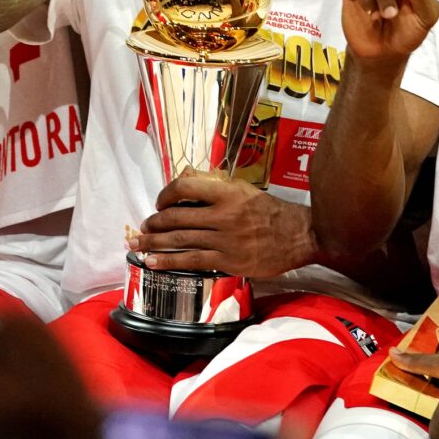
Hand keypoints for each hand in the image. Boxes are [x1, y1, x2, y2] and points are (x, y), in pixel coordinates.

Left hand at [130, 172, 318, 278]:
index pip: (185, 187)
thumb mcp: (243, 189)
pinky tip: (153, 262)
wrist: (299, 236)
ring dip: (154, 242)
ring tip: (139, 243)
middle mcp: (224, 215)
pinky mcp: (229, 261)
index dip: (165, 194)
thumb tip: (183, 176)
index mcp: (227, 192)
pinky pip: (192, 261)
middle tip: (143, 226)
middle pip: (177, 217)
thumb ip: (213, 183)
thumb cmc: (270, 211)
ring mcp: (226, 240)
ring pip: (181, 240)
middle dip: (154, 223)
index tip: (159, 202)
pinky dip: (169, 261)